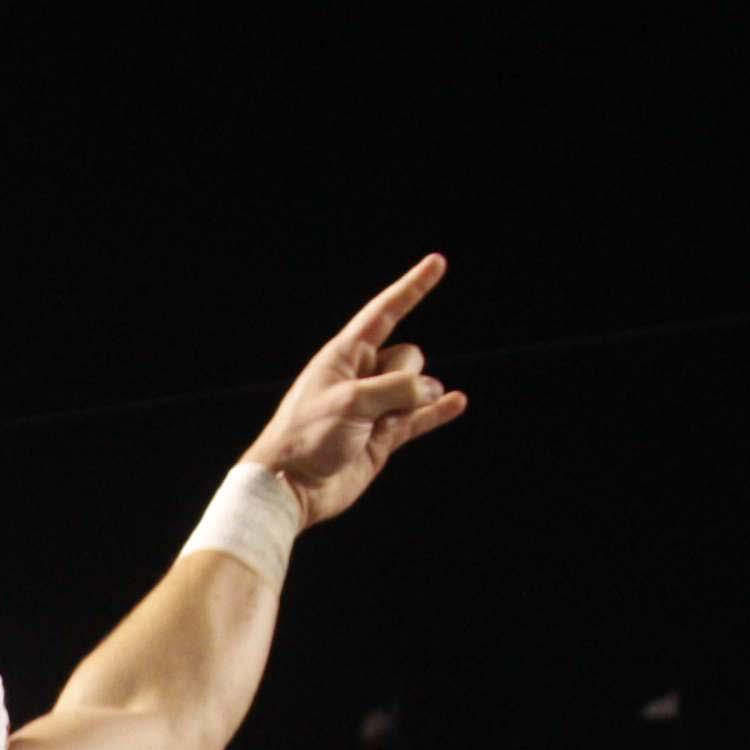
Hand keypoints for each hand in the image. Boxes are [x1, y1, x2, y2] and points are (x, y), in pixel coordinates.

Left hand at [241, 255, 470, 527]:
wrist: (291, 486)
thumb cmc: (308, 436)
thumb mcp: (351, 401)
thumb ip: (396, 388)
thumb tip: (432, 391)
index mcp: (343, 356)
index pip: (385, 313)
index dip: (413, 287)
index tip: (437, 263)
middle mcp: (360, 376)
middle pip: (408, 358)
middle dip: (405, 377)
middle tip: (371, 406)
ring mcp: (374, 406)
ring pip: (417, 389)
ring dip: (417, 401)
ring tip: (386, 423)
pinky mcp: (382, 436)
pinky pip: (419, 417)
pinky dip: (438, 411)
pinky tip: (458, 402)